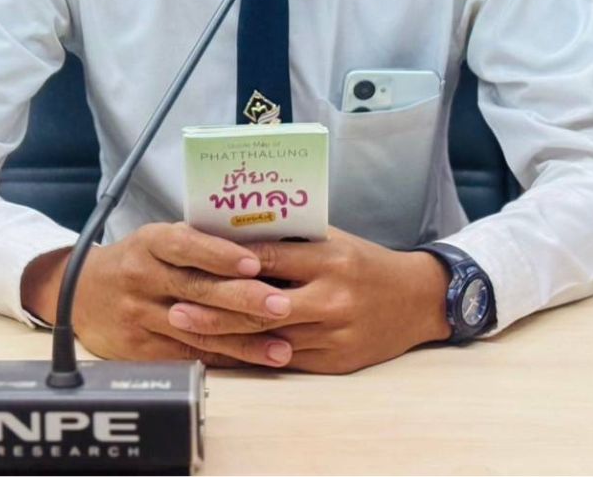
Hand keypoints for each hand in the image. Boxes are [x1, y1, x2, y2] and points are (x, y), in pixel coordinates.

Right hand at [20, 222, 296, 367]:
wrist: (80, 291)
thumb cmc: (139, 258)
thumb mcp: (159, 238)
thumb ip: (198, 240)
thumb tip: (259, 240)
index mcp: (150, 242)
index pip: (186, 246)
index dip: (220, 255)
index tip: (255, 262)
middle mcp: (142, 278)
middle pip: (197, 291)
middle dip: (244, 300)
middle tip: (283, 305)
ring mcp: (139, 316)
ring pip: (197, 330)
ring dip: (243, 340)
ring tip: (281, 346)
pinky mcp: (139, 350)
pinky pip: (188, 355)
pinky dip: (224, 359)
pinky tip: (254, 362)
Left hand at [167, 227, 450, 373]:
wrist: (416, 300)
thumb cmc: (365, 262)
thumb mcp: (333, 238)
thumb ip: (291, 238)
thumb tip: (238, 229)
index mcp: (329, 259)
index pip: (269, 260)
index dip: (229, 263)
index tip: (193, 262)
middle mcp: (331, 297)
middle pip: (262, 306)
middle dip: (216, 309)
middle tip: (176, 308)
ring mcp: (333, 333)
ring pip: (268, 339)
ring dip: (225, 338)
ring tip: (189, 334)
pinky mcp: (335, 362)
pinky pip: (284, 361)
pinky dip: (251, 357)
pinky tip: (223, 353)